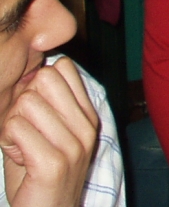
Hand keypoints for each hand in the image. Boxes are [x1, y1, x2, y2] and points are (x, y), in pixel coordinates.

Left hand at [1, 57, 98, 206]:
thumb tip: (36, 69)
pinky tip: (18, 157)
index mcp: (87, 115)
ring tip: (21, 146)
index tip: (35, 109)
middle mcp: (86, 126)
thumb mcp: (51, 134)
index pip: (63, 67)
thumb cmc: (38, 175)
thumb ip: (48, 105)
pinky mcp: (53, 162)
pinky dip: (7, 141)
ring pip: (25, 102)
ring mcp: (73, 144)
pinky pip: (15, 127)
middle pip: (43, 78)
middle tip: (25, 131)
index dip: (38, 82)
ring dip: (11, 125)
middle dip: (22, 101)